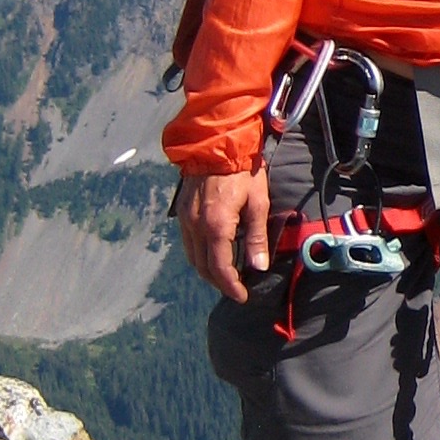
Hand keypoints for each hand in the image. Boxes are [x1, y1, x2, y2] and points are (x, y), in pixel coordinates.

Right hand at [174, 168, 270, 303]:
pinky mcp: (182, 212)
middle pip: (202, 268)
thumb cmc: (243, 170)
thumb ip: (257, 237)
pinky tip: (214, 252)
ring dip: (208, 270)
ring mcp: (185, 219)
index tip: (242, 296)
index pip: (220, 269)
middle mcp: (195, 226)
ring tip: (226, 274)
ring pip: (192, 257)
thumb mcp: (258, 202)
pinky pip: (188, 242)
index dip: (231, 287)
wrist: (216, 143)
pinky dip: (200, 254)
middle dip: (219, 282)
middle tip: (236, 288)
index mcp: (216, 226)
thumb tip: (258, 267)